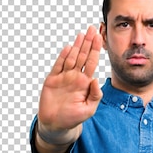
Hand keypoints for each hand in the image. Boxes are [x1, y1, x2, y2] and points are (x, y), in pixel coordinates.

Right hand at [38, 26, 102, 142]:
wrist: (56, 124)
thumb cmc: (73, 118)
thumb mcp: (88, 109)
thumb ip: (95, 95)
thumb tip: (97, 79)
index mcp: (85, 83)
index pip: (91, 63)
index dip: (95, 50)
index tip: (99, 37)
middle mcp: (75, 78)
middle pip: (82, 56)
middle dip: (87, 43)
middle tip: (92, 28)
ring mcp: (64, 78)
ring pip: (71, 58)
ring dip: (76, 46)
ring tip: (82, 34)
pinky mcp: (52, 80)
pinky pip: (58, 66)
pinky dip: (62, 56)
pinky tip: (68, 47)